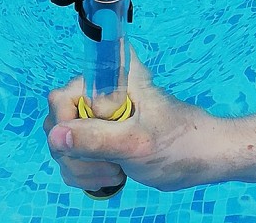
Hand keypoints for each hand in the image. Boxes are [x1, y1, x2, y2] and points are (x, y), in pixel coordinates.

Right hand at [43, 46, 225, 191]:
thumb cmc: (177, 143)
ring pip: (62, 142)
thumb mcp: (136, 143)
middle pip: (59, 121)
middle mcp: (100, 91)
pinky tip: (112, 175)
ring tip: (116, 170)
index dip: (68, 123)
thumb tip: (54, 136)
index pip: (63, 96)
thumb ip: (94, 139)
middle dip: (76, 152)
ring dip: (82, 166)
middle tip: (109, 163)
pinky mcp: (99, 134)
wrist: (200, 157)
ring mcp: (98, 114)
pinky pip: (71, 155)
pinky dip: (85, 173)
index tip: (92, 142)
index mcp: (112, 79)